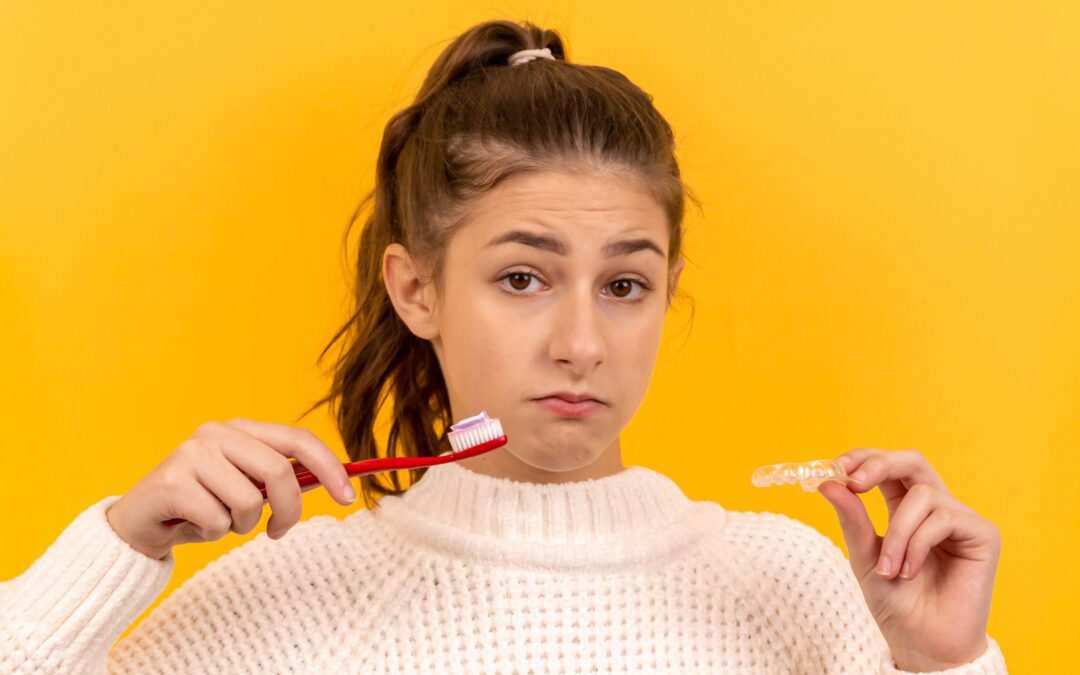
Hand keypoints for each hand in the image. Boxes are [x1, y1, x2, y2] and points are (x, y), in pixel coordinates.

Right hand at [105, 418, 357, 559]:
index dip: (330, 467)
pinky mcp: (172, 481)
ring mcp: (192, 454)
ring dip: (242, 525)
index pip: (298, 439)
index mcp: (242, 429)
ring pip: (249, 502)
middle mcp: (218, 433)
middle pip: (279, 471)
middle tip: (278, 531)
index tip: (348, 498)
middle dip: (289, 510)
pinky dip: (214, 533)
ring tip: (218, 520)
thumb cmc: (201, 506)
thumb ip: (280, 480)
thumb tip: (332, 481)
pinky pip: (219, 521)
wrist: (139, 524)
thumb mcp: (247, 489)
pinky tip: (192, 523)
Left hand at [816, 449, 1000, 671]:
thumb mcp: (863, 556)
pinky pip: (944, 518)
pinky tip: (911, 571)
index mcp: (906, 508)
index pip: (888, 466)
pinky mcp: (983, 534)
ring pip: (922, 495)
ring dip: (897, 533)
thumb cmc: (895, 602)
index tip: (835, 467)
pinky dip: (918, 543)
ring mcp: (961, 519)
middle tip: (854, 483)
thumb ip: (851, 518)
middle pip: (913, 461)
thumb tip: (828, 482)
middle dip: (879, 465)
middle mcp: (936, 507)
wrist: (922, 644)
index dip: (864, 458)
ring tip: (889, 569)